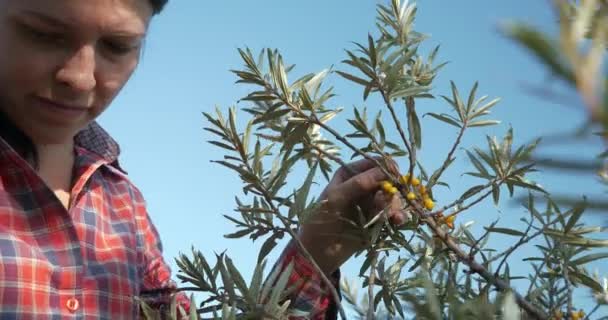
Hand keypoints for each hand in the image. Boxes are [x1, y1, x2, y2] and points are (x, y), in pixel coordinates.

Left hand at [298, 158, 406, 274]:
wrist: (320, 251)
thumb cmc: (322, 219)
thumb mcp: (337, 197)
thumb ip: (359, 183)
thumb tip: (385, 170)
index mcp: (351, 173)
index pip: (375, 163)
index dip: (387, 168)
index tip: (395, 178)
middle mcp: (364, 185)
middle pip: (388, 180)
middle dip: (392, 191)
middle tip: (385, 203)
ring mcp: (372, 202)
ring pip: (393, 198)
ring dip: (395, 205)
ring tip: (392, 217)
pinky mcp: (378, 219)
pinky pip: (394, 213)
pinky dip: (398, 216)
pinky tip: (397, 221)